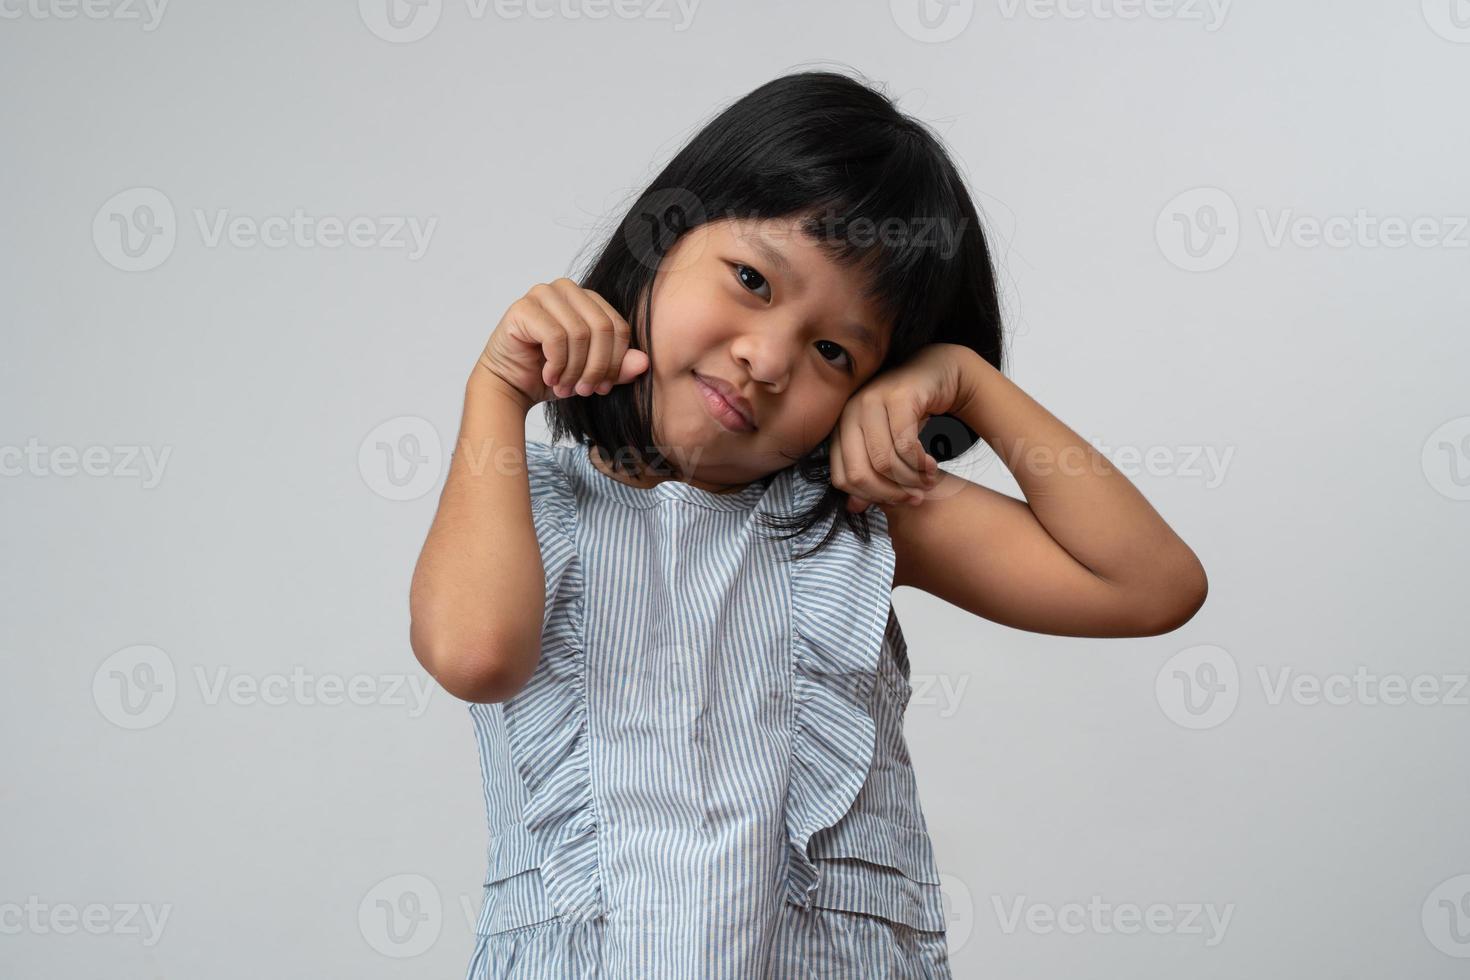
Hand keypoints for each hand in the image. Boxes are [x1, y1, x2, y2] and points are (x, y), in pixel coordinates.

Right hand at [476, 278, 649, 406]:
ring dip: (574, 369)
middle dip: (597, 367)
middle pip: (603, 328)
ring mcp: (543, 294)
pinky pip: (555, 337)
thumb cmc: (551, 374)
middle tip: (585, 390)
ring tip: (565, 387)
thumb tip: (644, 363)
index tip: (604, 387)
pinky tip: (550, 377)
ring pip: (580, 334)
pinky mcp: (523, 308)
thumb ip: (618, 368)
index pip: (618, 327)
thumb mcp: (592, 374)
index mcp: (588, 299)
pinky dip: (557, 364)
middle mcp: (567, 289)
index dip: (616, 361)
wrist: (510, 384)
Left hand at [831, 343, 972, 513]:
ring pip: (884, 462)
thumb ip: (869, 474)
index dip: (871, 497)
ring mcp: (871, 401)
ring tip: (928, 480)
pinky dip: (921, 463)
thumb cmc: (909, 412)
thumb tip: (854, 509)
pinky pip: (905, 444)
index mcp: (841, 428)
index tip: (897, 501)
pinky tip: (932, 465)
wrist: (937, 373)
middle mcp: (850, 413)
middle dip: (890, 493)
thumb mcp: (886, 445)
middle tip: (915, 497)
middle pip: (859, 474)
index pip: (842, 479)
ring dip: (911, 479)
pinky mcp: (898, 396)